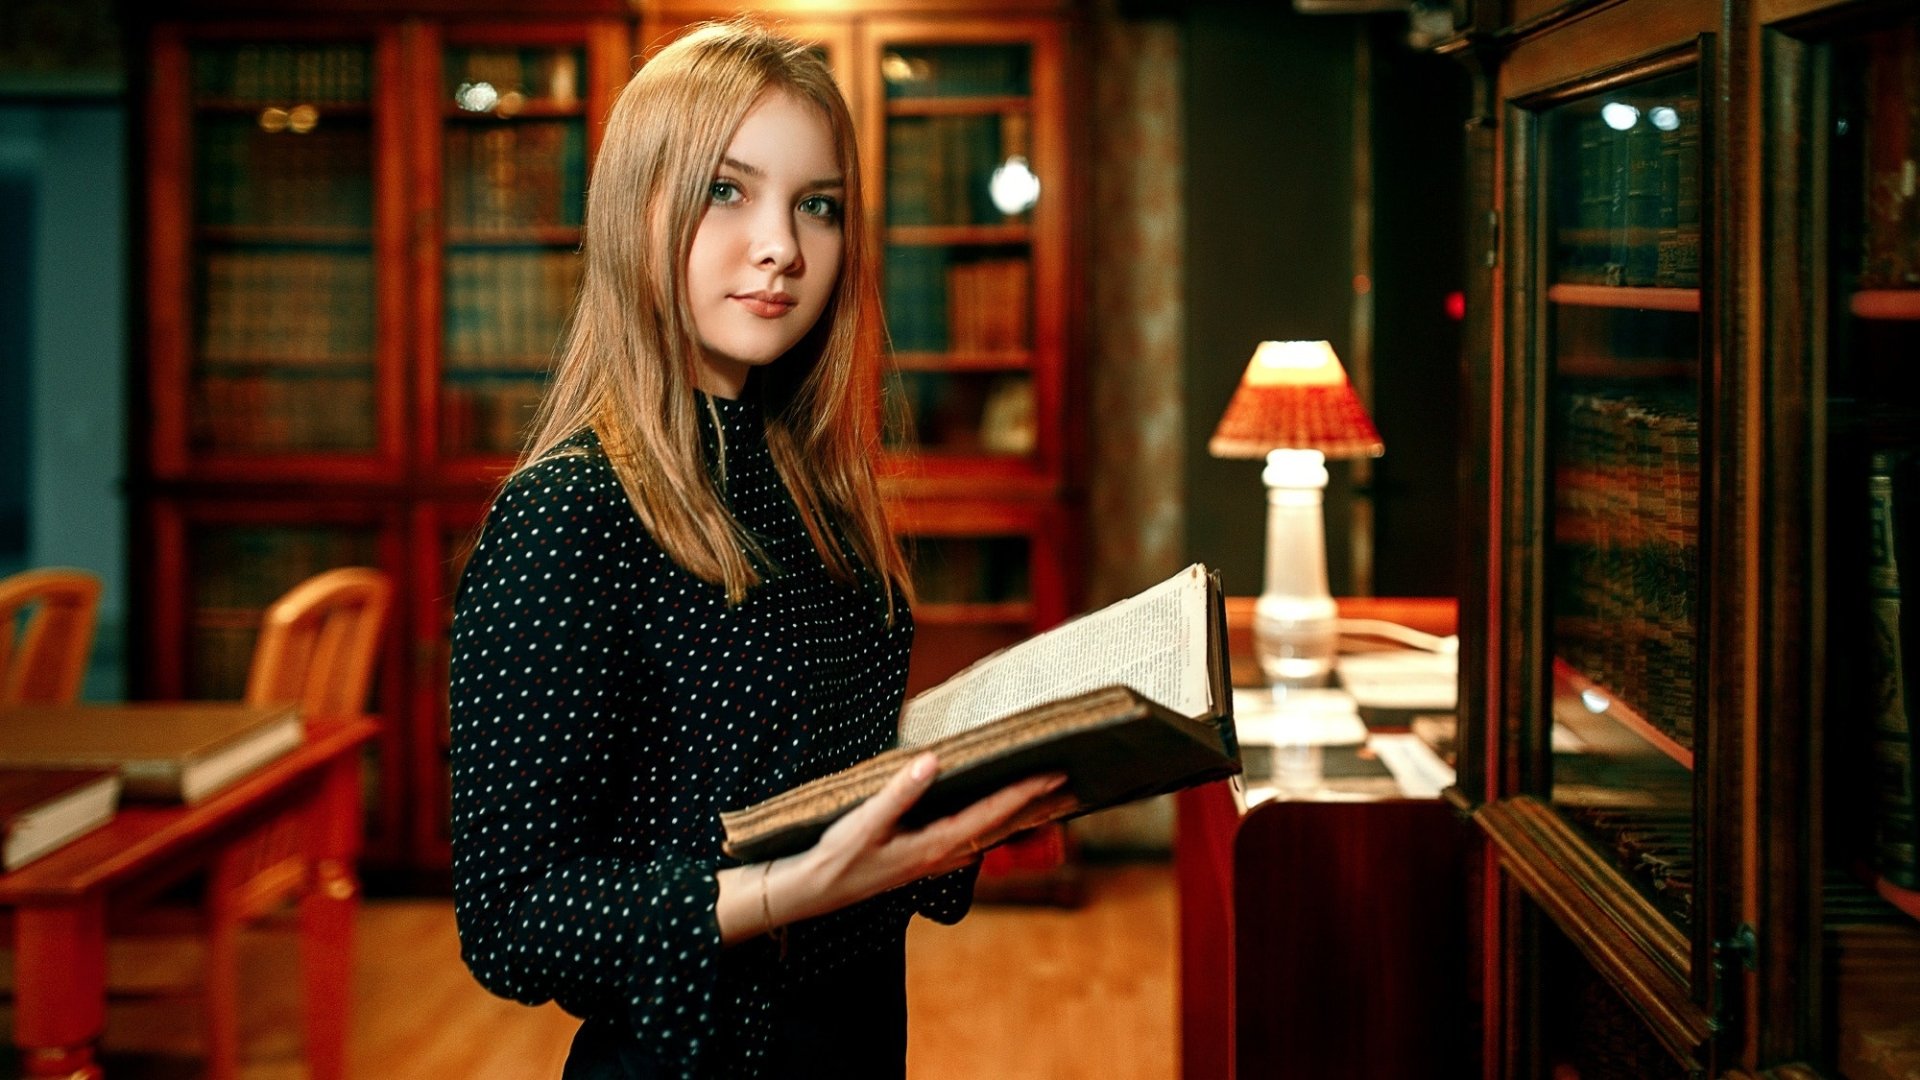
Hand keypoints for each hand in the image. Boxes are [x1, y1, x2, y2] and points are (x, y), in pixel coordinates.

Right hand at [783, 753, 1069, 922]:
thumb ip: (899, 790)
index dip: (1025, 794)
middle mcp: (944, 855)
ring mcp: (938, 860)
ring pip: (993, 836)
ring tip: (1049, 799)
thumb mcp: (865, 821)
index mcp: (935, 845)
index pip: (991, 815)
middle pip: (1003, 828)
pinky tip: (1000, 819)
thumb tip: (932, 761)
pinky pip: (975, 840)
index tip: (1054, 775)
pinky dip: (997, 825)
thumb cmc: (839, 855)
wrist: (818, 891)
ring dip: (1022, 817)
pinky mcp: (928, 858)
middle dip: (1039, 806)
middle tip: (1073, 784)